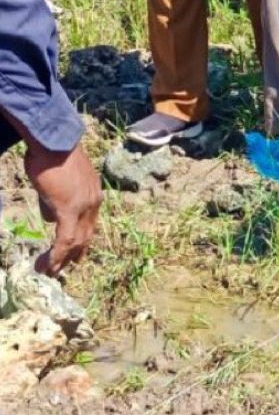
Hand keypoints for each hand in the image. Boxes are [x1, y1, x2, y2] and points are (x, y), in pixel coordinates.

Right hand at [25, 143, 101, 276]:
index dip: (80, 240)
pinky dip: (58, 254)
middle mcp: (93, 202)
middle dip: (75, 254)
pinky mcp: (69, 209)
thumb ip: (55, 202)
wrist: (54, 142)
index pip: (89, 223)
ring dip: (63, 259)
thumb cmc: (52, 157)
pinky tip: (49, 266)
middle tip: (64, 268)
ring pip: (76, 241)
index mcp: (93, 194)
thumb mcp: (57, 183)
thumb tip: (51, 220)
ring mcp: (84, 206)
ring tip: (51, 271)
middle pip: (87, 235)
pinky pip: (65, 238)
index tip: (72, 252)